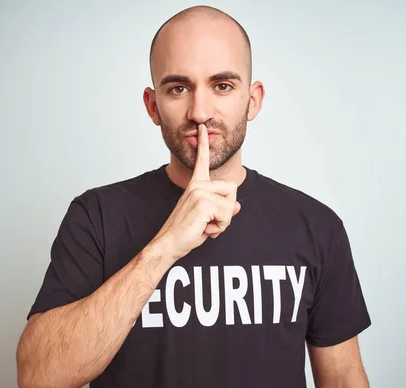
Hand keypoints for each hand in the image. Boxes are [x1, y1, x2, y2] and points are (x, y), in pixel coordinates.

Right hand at [152, 124, 240, 260]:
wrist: (169, 243)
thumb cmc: (186, 232)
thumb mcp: (208, 217)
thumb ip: (222, 208)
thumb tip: (236, 205)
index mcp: (196, 185)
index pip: (202, 161)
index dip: (203, 144)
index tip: (202, 127)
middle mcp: (198, 185)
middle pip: (233, 188)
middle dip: (228, 209)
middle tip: (210, 220)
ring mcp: (200, 193)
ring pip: (231, 205)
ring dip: (224, 222)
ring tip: (206, 225)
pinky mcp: (203, 203)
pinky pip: (227, 215)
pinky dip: (220, 227)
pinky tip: (205, 229)